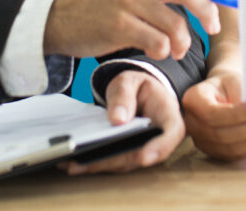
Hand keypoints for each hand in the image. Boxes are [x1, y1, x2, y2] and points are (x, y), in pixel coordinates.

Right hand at [43, 0, 232, 60]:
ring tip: (175, 49)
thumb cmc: (106, 5)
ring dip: (183, 43)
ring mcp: (126, 0)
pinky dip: (163, 52)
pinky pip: (158, 43)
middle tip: (213, 27)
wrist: (64, 20)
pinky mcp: (118, 25)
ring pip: (176, 24)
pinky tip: (153, 51)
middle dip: (209, 12)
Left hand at [61, 70, 183, 173]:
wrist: (137, 93)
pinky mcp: (130, 155)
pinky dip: (96, 163)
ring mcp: (145, 149)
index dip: (159, 147)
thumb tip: (118, 119)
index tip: (144, 156)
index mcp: (168, 115)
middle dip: (116, 160)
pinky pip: (114, 162)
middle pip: (142, 154)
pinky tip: (75, 163)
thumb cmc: (138, 86)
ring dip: (101, 165)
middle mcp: (160, 138)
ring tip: (74, 164)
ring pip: (125, 162)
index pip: (171, 133)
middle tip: (91, 161)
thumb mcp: (129, 81)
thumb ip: (124, 96)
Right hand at [182, 70, 245, 160]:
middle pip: (223, 134)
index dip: (238, 114)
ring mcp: (203, 142)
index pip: (213, 114)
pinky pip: (238, 154)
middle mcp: (193, 125)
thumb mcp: (231, 79)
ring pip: (232, 148)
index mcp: (193, 101)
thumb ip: (241, 94)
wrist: (221, 92)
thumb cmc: (227, 83)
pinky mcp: (216, 152)